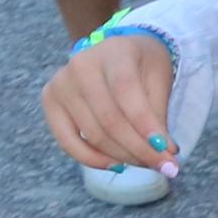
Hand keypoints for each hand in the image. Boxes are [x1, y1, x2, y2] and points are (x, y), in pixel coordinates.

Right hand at [42, 31, 177, 178]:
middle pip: (110, 119)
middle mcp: (81, 65)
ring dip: (123, 156)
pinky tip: (117, 165)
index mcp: (114, 51)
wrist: (115, 53)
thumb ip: (158, 115)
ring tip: (147, 163)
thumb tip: (164, 156)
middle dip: (139, 149)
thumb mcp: (158, 80)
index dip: (146, 125)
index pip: (126, 92)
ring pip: (93, 135)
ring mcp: (61, 83)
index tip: (167, 150)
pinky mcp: (49, 102)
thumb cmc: (141, 66)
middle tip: (164, 165)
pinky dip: (93, 159)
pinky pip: (67, 142)